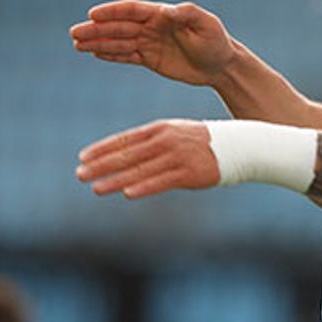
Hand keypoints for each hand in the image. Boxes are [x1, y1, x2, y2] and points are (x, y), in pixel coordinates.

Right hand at [70, 0, 236, 85]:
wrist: (222, 66)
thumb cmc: (217, 42)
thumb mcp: (207, 25)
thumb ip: (187, 14)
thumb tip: (166, 10)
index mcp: (163, 14)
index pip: (132, 10)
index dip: (112, 12)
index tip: (92, 14)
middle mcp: (152, 26)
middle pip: (119, 26)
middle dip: (97, 29)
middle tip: (74, 34)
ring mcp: (150, 42)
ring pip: (119, 41)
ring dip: (98, 42)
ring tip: (77, 44)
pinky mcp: (150, 58)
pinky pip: (127, 55)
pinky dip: (111, 54)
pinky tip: (95, 53)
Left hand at [76, 120, 219, 197]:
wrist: (242, 145)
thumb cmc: (204, 142)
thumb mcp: (177, 133)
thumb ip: (152, 142)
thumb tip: (125, 155)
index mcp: (161, 128)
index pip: (125, 139)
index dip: (102, 149)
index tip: (82, 158)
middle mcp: (167, 141)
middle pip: (128, 154)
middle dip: (101, 165)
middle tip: (79, 174)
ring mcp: (179, 157)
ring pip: (140, 170)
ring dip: (115, 180)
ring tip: (95, 189)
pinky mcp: (190, 173)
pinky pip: (162, 181)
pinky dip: (144, 187)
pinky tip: (127, 193)